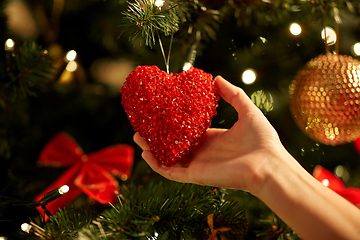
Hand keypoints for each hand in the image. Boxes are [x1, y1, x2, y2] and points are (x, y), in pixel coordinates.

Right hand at [134, 76, 284, 193]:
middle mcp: (203, 152)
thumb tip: (216, 78)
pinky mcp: (195, 175)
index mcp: (213, 139)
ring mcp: (198, 165)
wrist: (269, 164)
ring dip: (152, 149)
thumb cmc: (262, 140)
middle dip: (157, 136)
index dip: (174, 123)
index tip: (161, 113)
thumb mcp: (246, 110)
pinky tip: (146, 153)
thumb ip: (232, 94)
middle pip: (174, 145)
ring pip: (168, 158)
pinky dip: (157, 164)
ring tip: (138, 136)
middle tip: (142, 125)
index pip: (188, 132)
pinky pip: (171, 172)